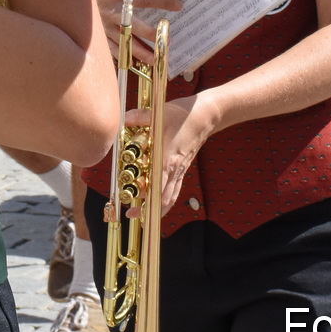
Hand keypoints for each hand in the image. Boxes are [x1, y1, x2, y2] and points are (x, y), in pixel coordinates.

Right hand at [90, 0, 182, 63]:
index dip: (163, 1)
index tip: (178, 5)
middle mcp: (112, 13)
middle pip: (136, 26)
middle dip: (152, 34)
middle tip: (166, 41)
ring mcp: (105, 28)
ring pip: (126, 43)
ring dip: (141, 53)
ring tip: (155, 60)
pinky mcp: (99, 37)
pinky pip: (113, 50)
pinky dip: (124, 58)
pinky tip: (135, 64)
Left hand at [123, 91, 219, 211]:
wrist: (206, 115)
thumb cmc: (182, 115)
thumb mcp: (158, 114)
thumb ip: (139, 117)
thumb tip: (124, 118)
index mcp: (167, 158)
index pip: (157, 187)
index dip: (145, 202)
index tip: (132, 210)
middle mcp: (174, 168)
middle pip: (163, 198)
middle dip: (149, 210)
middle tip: (132, 215)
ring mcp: (180, 170)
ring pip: (171, 197)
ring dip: (158, 209)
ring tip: (144, 217)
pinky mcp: (183, 168)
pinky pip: (175, 189)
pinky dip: (167, 200)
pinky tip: (159, 204)